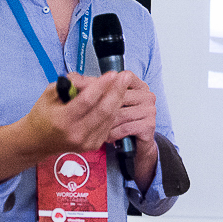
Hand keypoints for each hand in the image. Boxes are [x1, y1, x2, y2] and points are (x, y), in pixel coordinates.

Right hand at [0, 72, 129, 190]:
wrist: (37, 142)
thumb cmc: (42, 115)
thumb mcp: (48, 94)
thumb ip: (68, 84)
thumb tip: (89, 78)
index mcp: (62, 120)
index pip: (86, 101)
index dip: (101, 86)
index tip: (112, 73)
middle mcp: (76, 133)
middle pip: (103, 110)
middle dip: (116, 91)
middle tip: (125, 76)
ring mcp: (86, 142)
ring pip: (109, 118)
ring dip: (118, 100)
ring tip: (123, 84)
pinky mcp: (93, 145)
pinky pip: (108, 125)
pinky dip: (114, 111)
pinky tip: (116, 99)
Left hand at [81, 70, 158, 190]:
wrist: (137, 144)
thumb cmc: (121, 120)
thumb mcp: (106, 101)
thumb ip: (92, 87)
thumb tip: (72, 78)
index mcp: (138, 84)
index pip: (122, 77)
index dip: (101, 82)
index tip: (80, 86)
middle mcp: (147, 94)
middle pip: (118, 96)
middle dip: (98, 104)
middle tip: (80, 112)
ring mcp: (149, 110)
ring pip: (119, 114)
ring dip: (104, 124)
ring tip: (94, 129)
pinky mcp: (148, 126)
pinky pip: (124, 128)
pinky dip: (113, 134)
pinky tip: (107, 137)